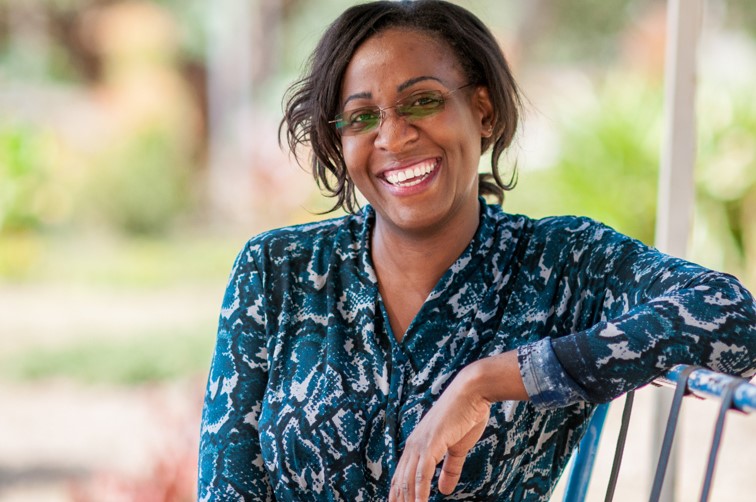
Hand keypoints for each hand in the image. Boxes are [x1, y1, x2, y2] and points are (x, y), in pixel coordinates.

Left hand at [389, 365, 491, 501]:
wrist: (471, 393)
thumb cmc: (465, 416)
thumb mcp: (457, 450)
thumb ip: (449, 470)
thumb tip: (444, 490)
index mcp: (417, 445)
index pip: (401, 476)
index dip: (398, 495)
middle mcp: (413, 444)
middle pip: (400, 482)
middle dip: (400, 501)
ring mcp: (420, 443)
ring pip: (408, 480)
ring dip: (409, 500)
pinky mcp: (430, 443)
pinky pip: (422, 473)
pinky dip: (420, 492)